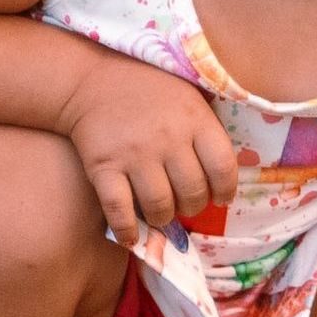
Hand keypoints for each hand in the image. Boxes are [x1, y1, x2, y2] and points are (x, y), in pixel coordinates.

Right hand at [57, 46, 237, 244]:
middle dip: (192, 206)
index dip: (225, 190)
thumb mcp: (188, 96)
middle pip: (193, 194)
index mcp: (195, 119)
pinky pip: (119, 210)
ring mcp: (134, 154)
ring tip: (160, 211)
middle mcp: (168, 138)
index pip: (224, 168)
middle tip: (183, 201)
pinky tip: (131, 235)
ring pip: (160, 207)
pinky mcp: (103, 166)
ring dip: (163, 218)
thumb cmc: (148, 90)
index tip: (219, 196)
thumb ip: (206, 129)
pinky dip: (127, 229)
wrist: (90, 80)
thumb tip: (223, 176)